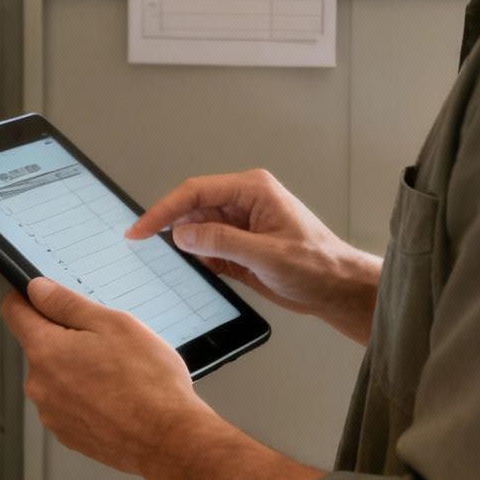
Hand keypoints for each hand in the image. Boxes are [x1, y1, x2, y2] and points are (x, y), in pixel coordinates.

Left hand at [1, 278, 214, 477]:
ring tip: (118, 374)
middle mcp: (40, 385)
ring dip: (78, 370)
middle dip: (67, 338)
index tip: (42, 296)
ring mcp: (53, 414)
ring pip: (57, 376)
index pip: (14, 312)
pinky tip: (117, 396)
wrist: (169, 439)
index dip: (28, 297)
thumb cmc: (148, 383)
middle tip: (105, 342)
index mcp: (45, 351)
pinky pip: (70, 404)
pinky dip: (87, 397)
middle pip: (40, 346)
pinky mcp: (69, 435)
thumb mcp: (112, 323)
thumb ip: (67, 303)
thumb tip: (37, 290)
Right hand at [127, 169, 381, 344]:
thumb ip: (222, 241)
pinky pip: (207, 248)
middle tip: (142, 246)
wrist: (339, 290)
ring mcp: (241, 225)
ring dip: (186, 247)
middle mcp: (244, 202)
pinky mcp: (240, 246)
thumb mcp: (268, 254)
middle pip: (192, 208)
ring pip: (197, 230)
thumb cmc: (319, 266)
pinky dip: (199, 260)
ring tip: (178, 263)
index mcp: (253, 190)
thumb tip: (183, 233)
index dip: (163, 210)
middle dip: (170, 228)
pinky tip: (200, 272)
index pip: (196, 191)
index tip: (140, 228)